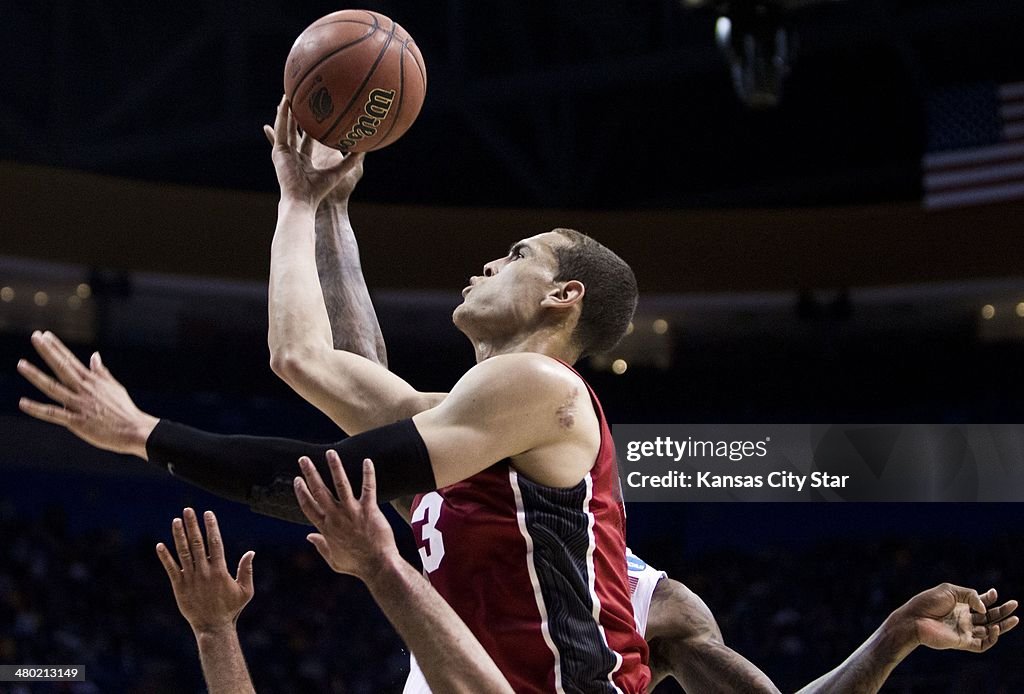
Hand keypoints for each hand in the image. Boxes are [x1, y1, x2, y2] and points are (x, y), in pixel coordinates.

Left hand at [17, 331, 158, 457]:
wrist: (134, 430)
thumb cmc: (124, 410)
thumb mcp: (114, 387)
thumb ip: (101, 372)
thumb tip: (94, 356)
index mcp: (92, 381)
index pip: (71, 360)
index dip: (57, 347)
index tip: (45, 335)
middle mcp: (84, 389)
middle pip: (62, 367)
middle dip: (47, 351)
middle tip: (35, 336)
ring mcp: (79, 404)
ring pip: (53, 387)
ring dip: (36, 375)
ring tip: (21, 364)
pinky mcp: (76, 421)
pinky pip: (53, 414)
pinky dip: (37, 409)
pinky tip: (22, 403)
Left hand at [156, 508, 254, 633]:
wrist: (212, 627)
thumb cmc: (231, 609)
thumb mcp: (245, 591)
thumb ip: (246, 570)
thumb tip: (251, 552)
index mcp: (220, 570)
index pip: (215, 543)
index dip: (211, 527)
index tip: (208, 513)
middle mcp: (204, 572)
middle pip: (197, 543)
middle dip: (193, 525)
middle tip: (188, 510)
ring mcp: (190, 579)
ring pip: (183, 552)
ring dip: (179, 536)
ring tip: (176, 521)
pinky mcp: (179, 586)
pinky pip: (171, 568)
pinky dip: (165, 557)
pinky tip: (160, 545)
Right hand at [263, 95, 364, 207]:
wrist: (304, 201)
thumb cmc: (321, 192)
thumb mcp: (339, 172)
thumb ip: (351, 161)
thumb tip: (365, 150)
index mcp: (304, 160)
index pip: (308, 139)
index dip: (312, 126)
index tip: (317, 113)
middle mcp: (293, 155)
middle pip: (294, 130)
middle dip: (296, 115)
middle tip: (299, 98)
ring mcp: (284, 152)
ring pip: (285, 126)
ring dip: (286, 110)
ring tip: (289, 93)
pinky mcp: (278, 151)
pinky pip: (281, 129)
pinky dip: (283, 116)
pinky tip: (286, 102)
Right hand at [293, 452, 397, 578]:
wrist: (378, 566)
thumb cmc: (357, 565)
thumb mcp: (333, 559)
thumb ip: (320, 546)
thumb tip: (309, 537)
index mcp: (326, 528)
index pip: (308, 506)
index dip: (301, 492)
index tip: (297, 479)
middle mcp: (336, 518)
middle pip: (319, 491)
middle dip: (310, 474)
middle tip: (304, 459)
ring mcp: (352, 512)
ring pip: (341, 484)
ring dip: (334, 467)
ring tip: (330, 452)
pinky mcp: (369, 510)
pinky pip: (368, 488)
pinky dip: (368, 474)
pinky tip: (367, 461)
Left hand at [896, 583, 1018, 651]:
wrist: (914, 618)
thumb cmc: (928, 602)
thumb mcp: (950, 590)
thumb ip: (970, 595)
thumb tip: (985, 607)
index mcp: (959, 604)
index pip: (980, 603)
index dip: (989, 598)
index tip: (994, 593)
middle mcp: (964, 618)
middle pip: (988, 616)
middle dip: (1002, 611)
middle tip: (1014, 605)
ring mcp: (964, 630)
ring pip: (989, 631)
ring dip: (1003, 625)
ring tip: (1015, 618)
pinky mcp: (963, 642)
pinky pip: (982, 644)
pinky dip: (992, 638)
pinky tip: (995, 628)